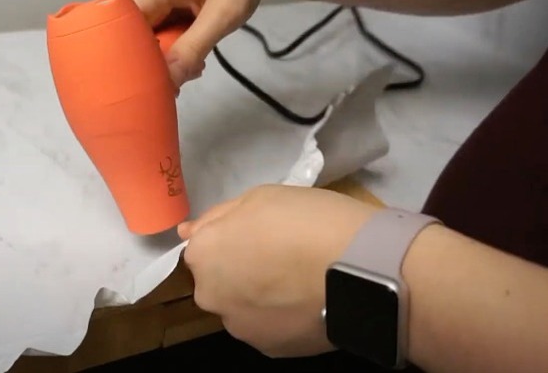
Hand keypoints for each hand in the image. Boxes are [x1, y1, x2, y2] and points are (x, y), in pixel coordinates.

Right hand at [122, 0, 273, 86]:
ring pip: (141, 39)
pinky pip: (152, 32)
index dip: (131, 62)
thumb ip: (195, 48)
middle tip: (185, 75)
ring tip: (195, 63)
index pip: (118, 33)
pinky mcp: (154, 1)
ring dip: (166, 57)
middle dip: (154, 64)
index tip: (155, 83)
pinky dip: (171, 47)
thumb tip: (168, 83)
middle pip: (127, 39)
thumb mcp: (224, 14)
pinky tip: (191, 53)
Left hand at [178, 184, 378, 357]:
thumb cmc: (308, 221)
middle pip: (218, 280)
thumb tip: (188, 232)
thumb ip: (219, 217)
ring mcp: (240, 327)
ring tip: (300, 282)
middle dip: (240, 270)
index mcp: (204, 255)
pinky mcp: (271, 350)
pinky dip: (282, 318)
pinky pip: (269, 328)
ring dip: (259, 297)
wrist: (360, 269)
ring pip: (242, 307)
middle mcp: (211, 296)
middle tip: (282, 256)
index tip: (261, 234)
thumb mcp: (261, 197)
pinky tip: (308, 303)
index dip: (232, 237)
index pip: (203, 246)